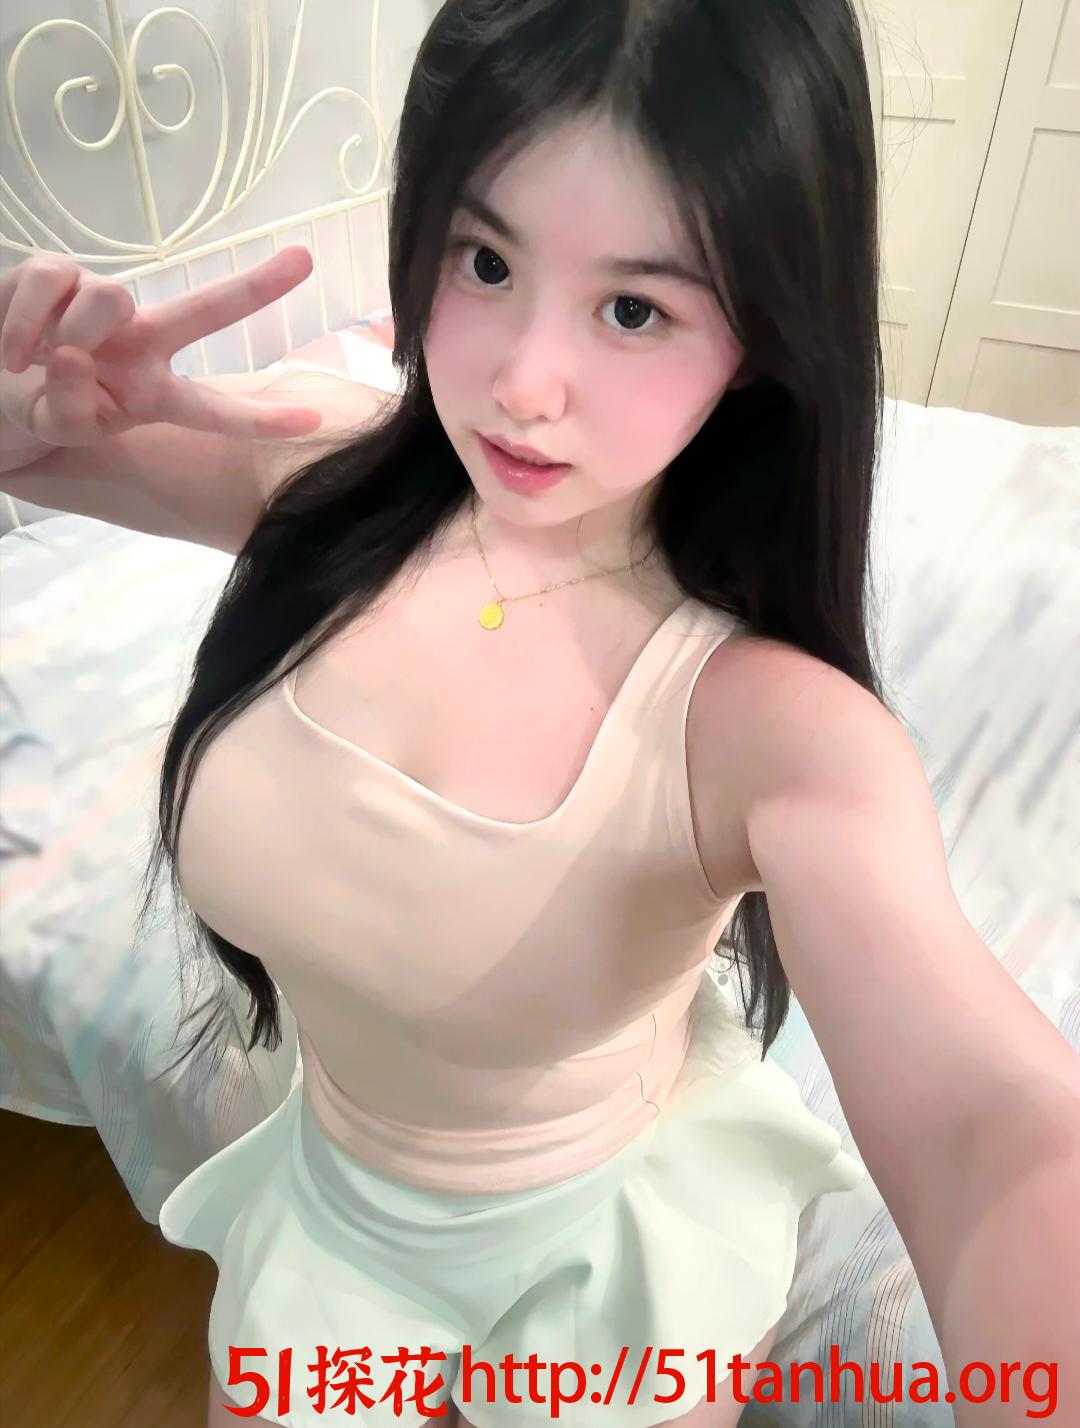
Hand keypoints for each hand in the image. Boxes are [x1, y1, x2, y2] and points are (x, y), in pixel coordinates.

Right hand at [0, 247, 324, 448]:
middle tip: (304, 261)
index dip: (262, 418)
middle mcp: (138, 344)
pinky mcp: (55, 273)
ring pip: (111, 297)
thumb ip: (73, 408)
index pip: (213, 408)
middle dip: (254, 288)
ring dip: (73, 332)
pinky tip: (11, 347)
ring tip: (34, 362)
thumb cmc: (24, 411)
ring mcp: (99, 305)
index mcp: (150, 394)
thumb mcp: (55, 430)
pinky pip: (51, 281)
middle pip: (202, 310)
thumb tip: (78, 356)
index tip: (316, 423)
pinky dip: (25, 318)